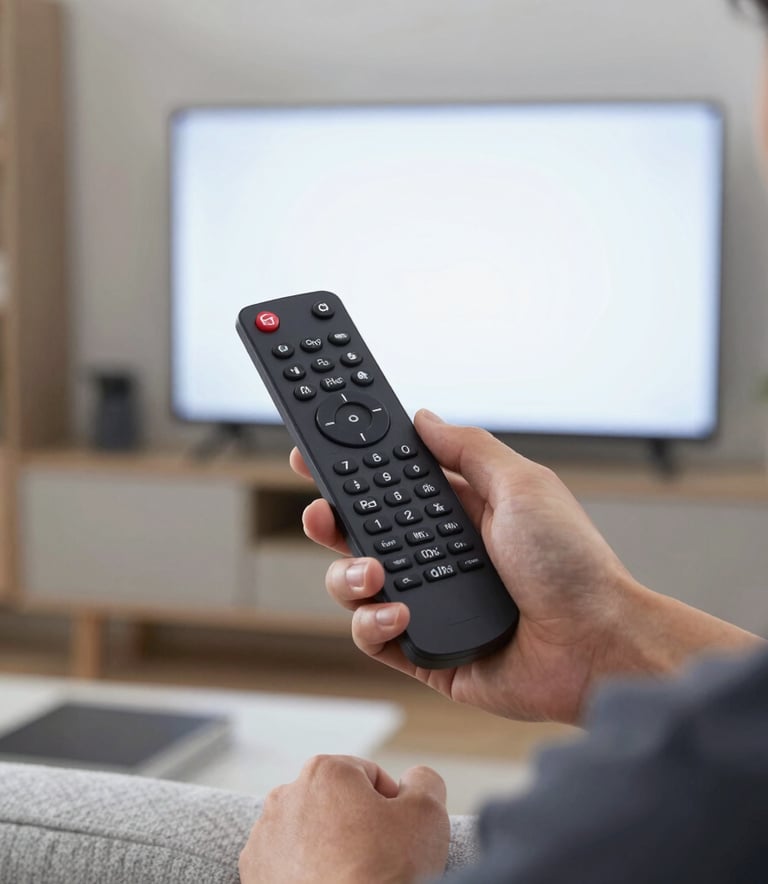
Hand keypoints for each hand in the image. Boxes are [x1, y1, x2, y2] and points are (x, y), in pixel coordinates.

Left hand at [239, 755, 448, 883]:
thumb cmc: (383, 872)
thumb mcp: (426, 815)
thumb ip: (424, 781)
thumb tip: (414, 779)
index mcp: (324, 771)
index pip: (370, 777)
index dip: (391, 807)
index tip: (395, 838)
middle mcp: (285, 795)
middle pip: (337, 803)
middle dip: (357, 825)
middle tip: (376, 860)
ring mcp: (264, 838)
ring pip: (310, 832)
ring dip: (329, 848)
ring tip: (350, 877)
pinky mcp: (253, 874)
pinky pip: (287, 864)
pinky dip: (305, 873)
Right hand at [292, 410, 763, 724]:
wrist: (597, 647)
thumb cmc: (575, 566)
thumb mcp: (524, 486)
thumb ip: (469, 449)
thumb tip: (424, 418)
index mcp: (459, 512)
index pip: (391, 484)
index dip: (352, 468)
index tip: (316, 451)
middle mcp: (438, 555)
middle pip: (362, 532)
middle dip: (332, 519)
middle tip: (321, 511)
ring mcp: (429, 603)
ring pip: (356, 583)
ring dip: (348, 574)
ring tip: (374, 573)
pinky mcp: (424, 652)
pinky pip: (373, 636)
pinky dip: (374, 624)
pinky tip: (400, 616)